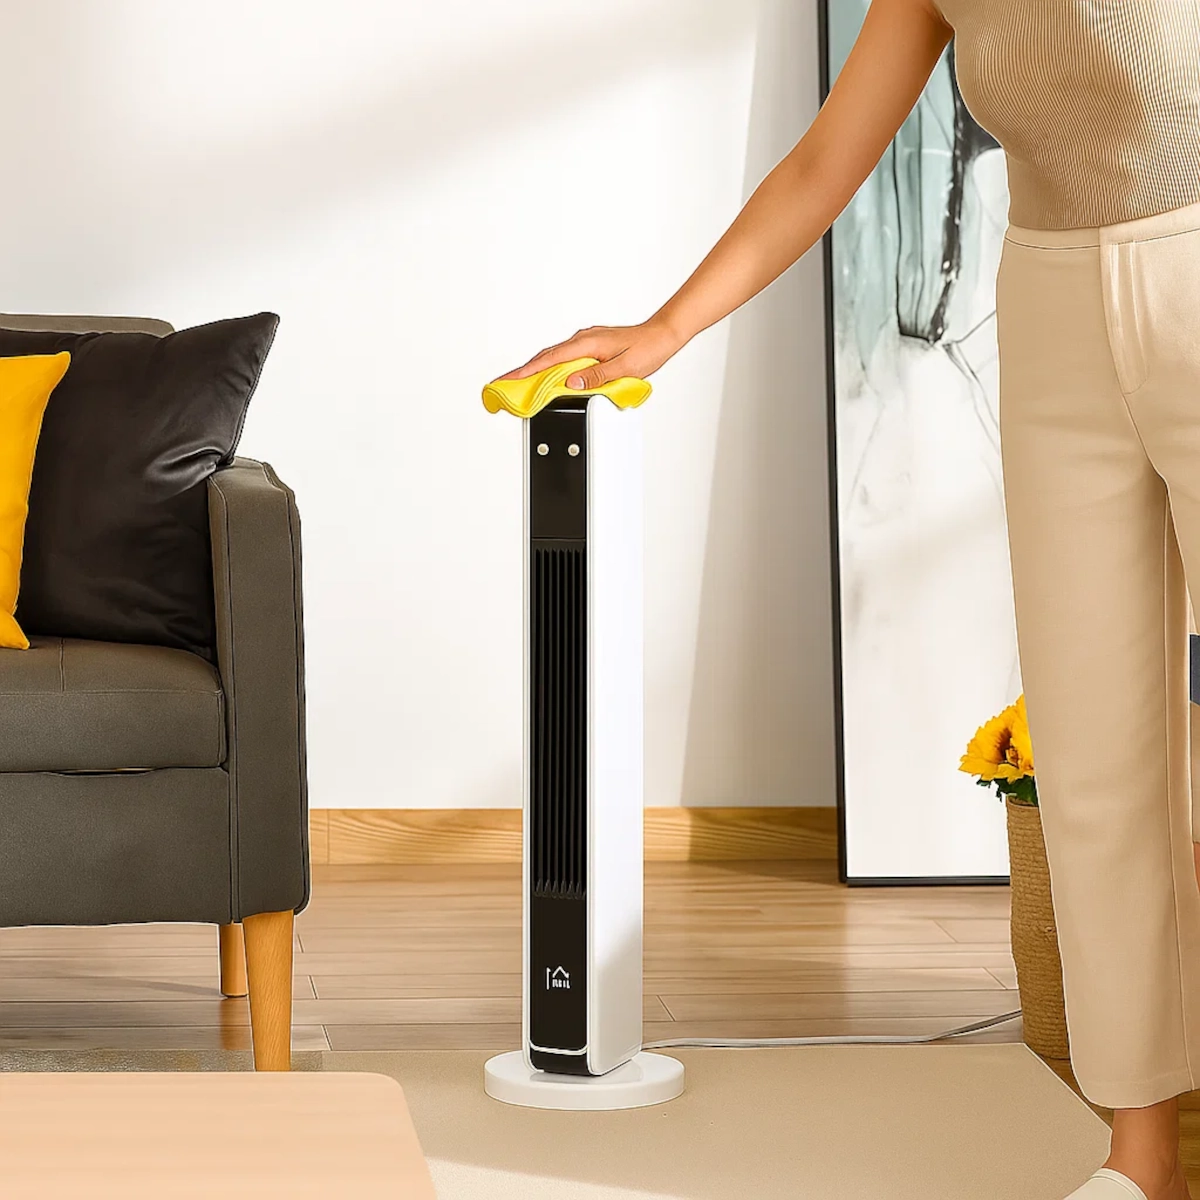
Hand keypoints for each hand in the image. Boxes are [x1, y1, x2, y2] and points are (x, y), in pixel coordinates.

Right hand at [494, 318, 685, 389]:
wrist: (662, 335)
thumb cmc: (647, 349)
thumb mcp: (624, 369)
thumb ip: (596, 377)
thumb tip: (571, 384)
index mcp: (586, 344)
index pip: (549, 360)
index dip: (525, 372)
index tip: (507, 381)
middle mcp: (582, 340)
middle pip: (544, 358)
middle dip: (522, 372)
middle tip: (502, 385)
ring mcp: (585, 342)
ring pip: (553, 358)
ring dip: (535, 370)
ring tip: (518, 385)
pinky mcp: (590, 347)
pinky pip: (564, 358)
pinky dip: (551, 367)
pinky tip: (547, 378)